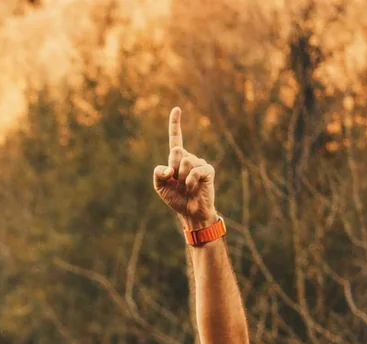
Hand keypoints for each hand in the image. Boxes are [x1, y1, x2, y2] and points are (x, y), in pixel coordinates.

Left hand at [153, 107, 216, 231]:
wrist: (190, 212)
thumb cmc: (176, 198)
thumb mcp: (160, 187)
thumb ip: (158, 174)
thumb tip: (169, 169)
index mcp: (176, 159)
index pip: (175, 138)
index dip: (175, 124)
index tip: (176, 109)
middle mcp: (188, 157)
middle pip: (175, 151)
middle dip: (173, 168)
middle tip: (177, 181)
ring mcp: (199, 163)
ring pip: (185, 162)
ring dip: (181, 178)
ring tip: (186, 187)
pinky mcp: (208, 170)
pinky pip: (195, 171)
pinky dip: (190, 182)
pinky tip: (192, 188)